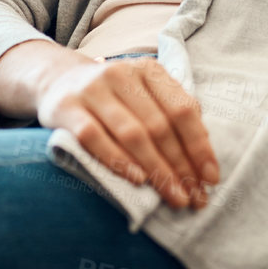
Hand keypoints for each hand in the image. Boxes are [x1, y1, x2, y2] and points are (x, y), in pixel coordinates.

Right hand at [36, 56, 219, 209]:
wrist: (57, 81)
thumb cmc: (113, 97)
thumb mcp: (144, 94)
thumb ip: (172, 114)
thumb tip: (203, 157)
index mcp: (148, 71)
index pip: (182, 109)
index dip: (199, 146)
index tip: (211, 178)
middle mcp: (121, 74)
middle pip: (159, 126)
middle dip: (181, 166)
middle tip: (194, 197)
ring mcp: (91, 89)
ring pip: (132, 133)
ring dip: (157, 169)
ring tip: (173, 196)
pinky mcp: (66, 108)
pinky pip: (94, 137)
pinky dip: (117, 160)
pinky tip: (136, 180)